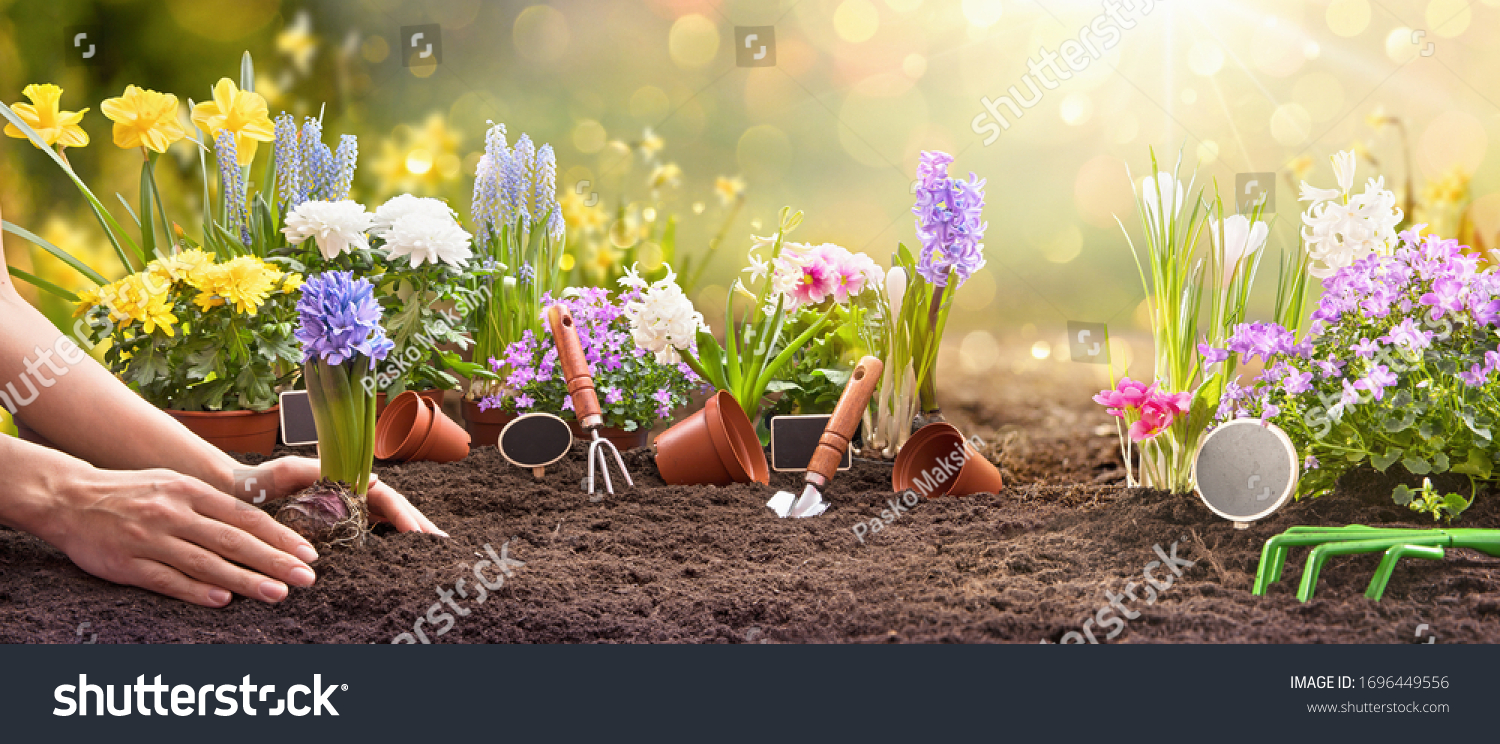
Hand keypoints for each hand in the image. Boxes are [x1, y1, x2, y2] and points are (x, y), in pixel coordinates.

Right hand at [54, 468, 321, 607]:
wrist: (70, 497)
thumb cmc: (134, 493)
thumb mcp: (176, 484)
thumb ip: (213, 505)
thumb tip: (258, 527)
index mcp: (191, 492)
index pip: (245, 516)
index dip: (279, 536)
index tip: (307, 553)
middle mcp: (175, 513)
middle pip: (233, 540)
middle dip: (274, 560)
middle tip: (307, 576)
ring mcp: (151, 539)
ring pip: (206, 563)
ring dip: (245, 580)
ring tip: (278, 593)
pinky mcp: (127, 563)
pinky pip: (168, 580)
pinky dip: (196, 591)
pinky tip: (223, 601)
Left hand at [238, 457, 446, 535]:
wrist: (231, 494)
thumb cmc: (256, 481)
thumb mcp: (286, 471)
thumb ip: (322, 470)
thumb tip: (372, 479)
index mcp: (344, 481)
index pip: (386, 498)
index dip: (406, 516)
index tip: (421, 535)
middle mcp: (348, 495)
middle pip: (393, 511)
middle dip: (419, 527)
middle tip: (443, 546)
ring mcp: (343, 511)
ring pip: (385, 523)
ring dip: (409, 536)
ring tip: (432, 553)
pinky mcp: (333, 527)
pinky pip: (368, 535)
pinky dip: (388, 544)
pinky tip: (401, 557)